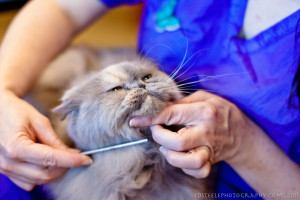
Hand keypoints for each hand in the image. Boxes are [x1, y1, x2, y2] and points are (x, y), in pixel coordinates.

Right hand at [0, 90, 91, 190]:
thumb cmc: (16, 111)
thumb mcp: (39, 122)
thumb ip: (54, 141)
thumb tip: (72, 153)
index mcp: (17, 147)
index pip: (51, 159)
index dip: (72, 161)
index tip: (87, 159)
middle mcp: (8, 163)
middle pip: (45, 174)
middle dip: (65, 167)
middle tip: (77, 156)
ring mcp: (4, 169)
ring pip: (38, 180)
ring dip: (54, 171)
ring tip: (62, 156)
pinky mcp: (5, 171)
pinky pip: (28, 181)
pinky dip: (41, 175)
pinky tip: (47, 162)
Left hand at [130, 91, 253, 177]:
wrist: (242, 133)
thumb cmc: (220, 110)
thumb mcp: (203, 97)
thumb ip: (181, 102)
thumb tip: (158, 106)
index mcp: (203, 111)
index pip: (170, 114)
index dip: (149, 118)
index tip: (135, 120)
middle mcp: (206, 132)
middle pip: (176, 142)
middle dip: (159, 137)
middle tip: (158, 131)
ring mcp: (210, 149)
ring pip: (187, 161)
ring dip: (170, 155)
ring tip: (167, 147)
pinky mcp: (211, 161)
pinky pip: (197, 171)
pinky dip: (184, 167)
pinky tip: (181, 157)